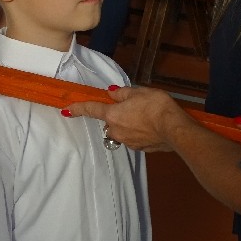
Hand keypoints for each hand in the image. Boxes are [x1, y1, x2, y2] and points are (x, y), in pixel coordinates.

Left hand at [67, 86, 191, 151]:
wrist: (175, 129)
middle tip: (135, 107)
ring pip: (123, 131)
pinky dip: (140, 133)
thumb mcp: (139, 92)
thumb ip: (122, 93)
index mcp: (112, 114)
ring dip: (130, 125)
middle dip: (118, 115)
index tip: (66, 110)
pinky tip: (153, 128)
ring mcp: (128, 142)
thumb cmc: (156, 106)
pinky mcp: (140, 149)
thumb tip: (111, 93)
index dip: (78, 108)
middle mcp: (116, 130)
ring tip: (147, 117)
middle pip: (110, 122)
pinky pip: (135, 138)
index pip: (91, 110)